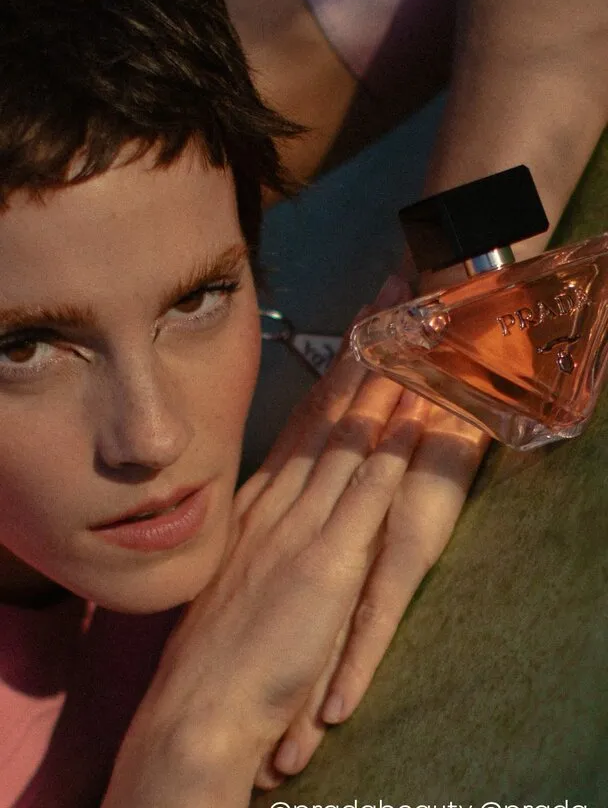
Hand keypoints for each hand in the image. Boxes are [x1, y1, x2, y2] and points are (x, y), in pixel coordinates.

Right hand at [105, 288, 430, 806]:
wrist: (202, 699)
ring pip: (354, 437)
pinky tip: (419, 412)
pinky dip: (396, 446)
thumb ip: (267, 533)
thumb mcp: (243, 571)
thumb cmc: (224, 645)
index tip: (355, 330)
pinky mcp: (329, 560)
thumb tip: (286, 504)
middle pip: (330, 413)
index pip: (306, 422)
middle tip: (388, 301)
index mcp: (264, 502)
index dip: (335, 374)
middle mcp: (284, 499)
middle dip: (363, 354)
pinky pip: (370, 490)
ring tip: (413, 334)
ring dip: (387, 383)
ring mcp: (306, 524)